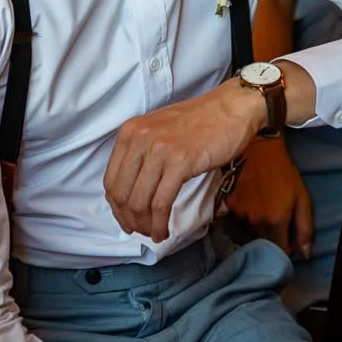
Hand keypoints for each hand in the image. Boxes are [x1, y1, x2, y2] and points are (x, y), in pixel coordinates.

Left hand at [104, 79, 265, 242]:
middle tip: (140, 231)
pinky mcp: (180, 162)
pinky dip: (159, 223)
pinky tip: (164, 230)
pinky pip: (161, 203)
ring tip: (154, 233)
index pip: (110, 180)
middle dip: (128, 219)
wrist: (231, 108)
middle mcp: (139, 139)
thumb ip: (142, 154)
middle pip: (122, 194)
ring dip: (145, 225)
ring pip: (139, 201)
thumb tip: (132, 191)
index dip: (116, 207)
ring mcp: (159, 150)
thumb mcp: (158, 130)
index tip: (126, 219)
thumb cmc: (200, 121)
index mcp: (130, 132)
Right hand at [227, 137, 312, 259]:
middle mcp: (256, 222)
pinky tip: (252, 205)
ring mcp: (240, 215)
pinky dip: (246, 219)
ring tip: (264, 212)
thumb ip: (305, 228)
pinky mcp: (229, 206)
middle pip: (264, 244)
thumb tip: (305, 255)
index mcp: (276, 221)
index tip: (289, 240)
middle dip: (272, 240)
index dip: (286, 248)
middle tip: (278, 225)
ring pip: (250, 234)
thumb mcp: (302, 198)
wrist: (258, 150)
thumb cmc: (284, 174)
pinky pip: (239, 222)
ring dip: (258, 230)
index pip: (280, 251)